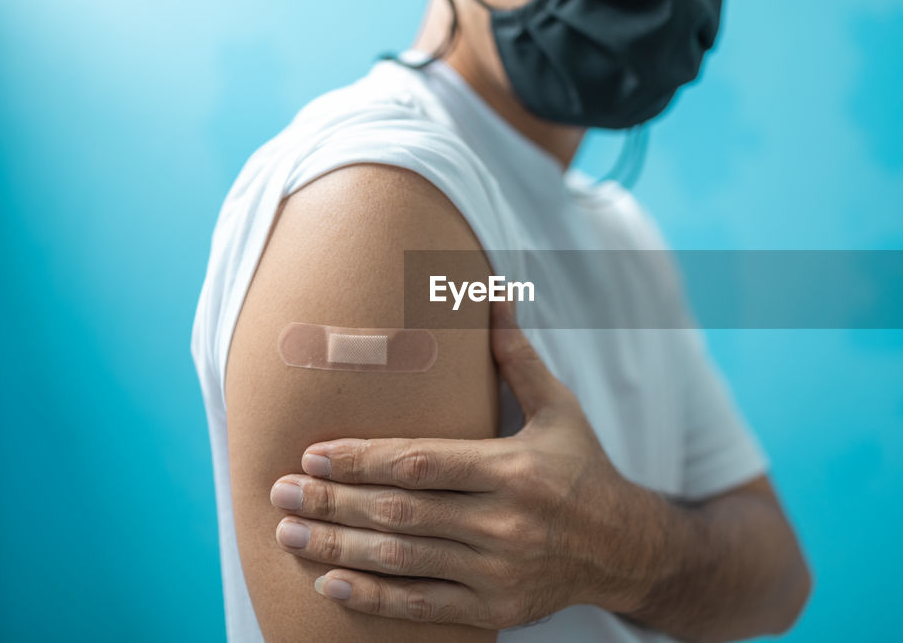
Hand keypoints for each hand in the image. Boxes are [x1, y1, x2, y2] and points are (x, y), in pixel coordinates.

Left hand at [268, 303, 665, 627]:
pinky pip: (422, 605)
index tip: (313, 454)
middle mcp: (505, 523)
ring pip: (402, 559)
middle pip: (400, 511)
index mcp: (515, 469)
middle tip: (279, 492)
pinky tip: (330, 582)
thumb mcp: (558, 410)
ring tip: (289, 532)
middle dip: (333, 501)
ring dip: (338, 546)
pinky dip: (372, 597)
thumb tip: (493, 293)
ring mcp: (498, 571)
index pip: (421, 462)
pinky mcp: (494, 609)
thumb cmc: (582, 469)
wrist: (623, 549)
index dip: (361, 459)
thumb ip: (516, 358)